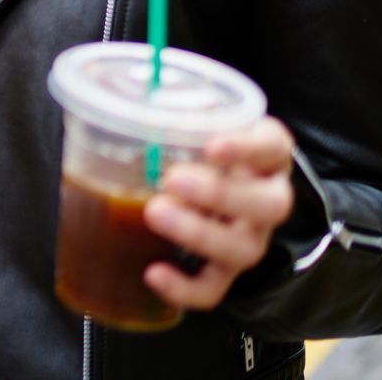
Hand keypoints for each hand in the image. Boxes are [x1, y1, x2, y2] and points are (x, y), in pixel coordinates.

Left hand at [141, 117, 296, 310]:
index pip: (273, 147)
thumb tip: (108, 92)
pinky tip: (153, 273)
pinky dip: (185, 289)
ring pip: (243, 248)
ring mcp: (251, 237)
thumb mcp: (197, 120)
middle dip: (221, 195)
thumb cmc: (201, 145)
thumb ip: (170, 110)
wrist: (217, 186)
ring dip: (199, 233)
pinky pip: (215, 288)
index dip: (248, 148)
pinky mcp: (226, 270)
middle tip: (172, 179)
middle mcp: (268, 198)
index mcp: (267, 154)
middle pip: (269, 206)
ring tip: (155, 212)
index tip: (213, 145)